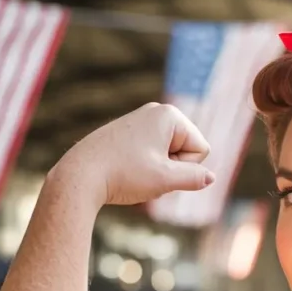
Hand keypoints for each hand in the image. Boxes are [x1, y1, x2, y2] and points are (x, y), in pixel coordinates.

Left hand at [54, 103, 214, 208]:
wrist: (80, 175)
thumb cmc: (124, 174)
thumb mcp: (166, 180)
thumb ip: (194, 178)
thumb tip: (211, 178)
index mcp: (169, 114)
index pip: (201, 149)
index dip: (185, 168)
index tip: (157, 169)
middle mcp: (155, 111)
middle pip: (185, 150)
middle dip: (171, 168)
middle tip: (144, 173)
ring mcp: (139, 120)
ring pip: (167, 156)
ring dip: (157, 171)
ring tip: (132, 173)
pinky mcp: (126, 133)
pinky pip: (151, 155)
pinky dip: (143, 168)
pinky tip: (124, 171)